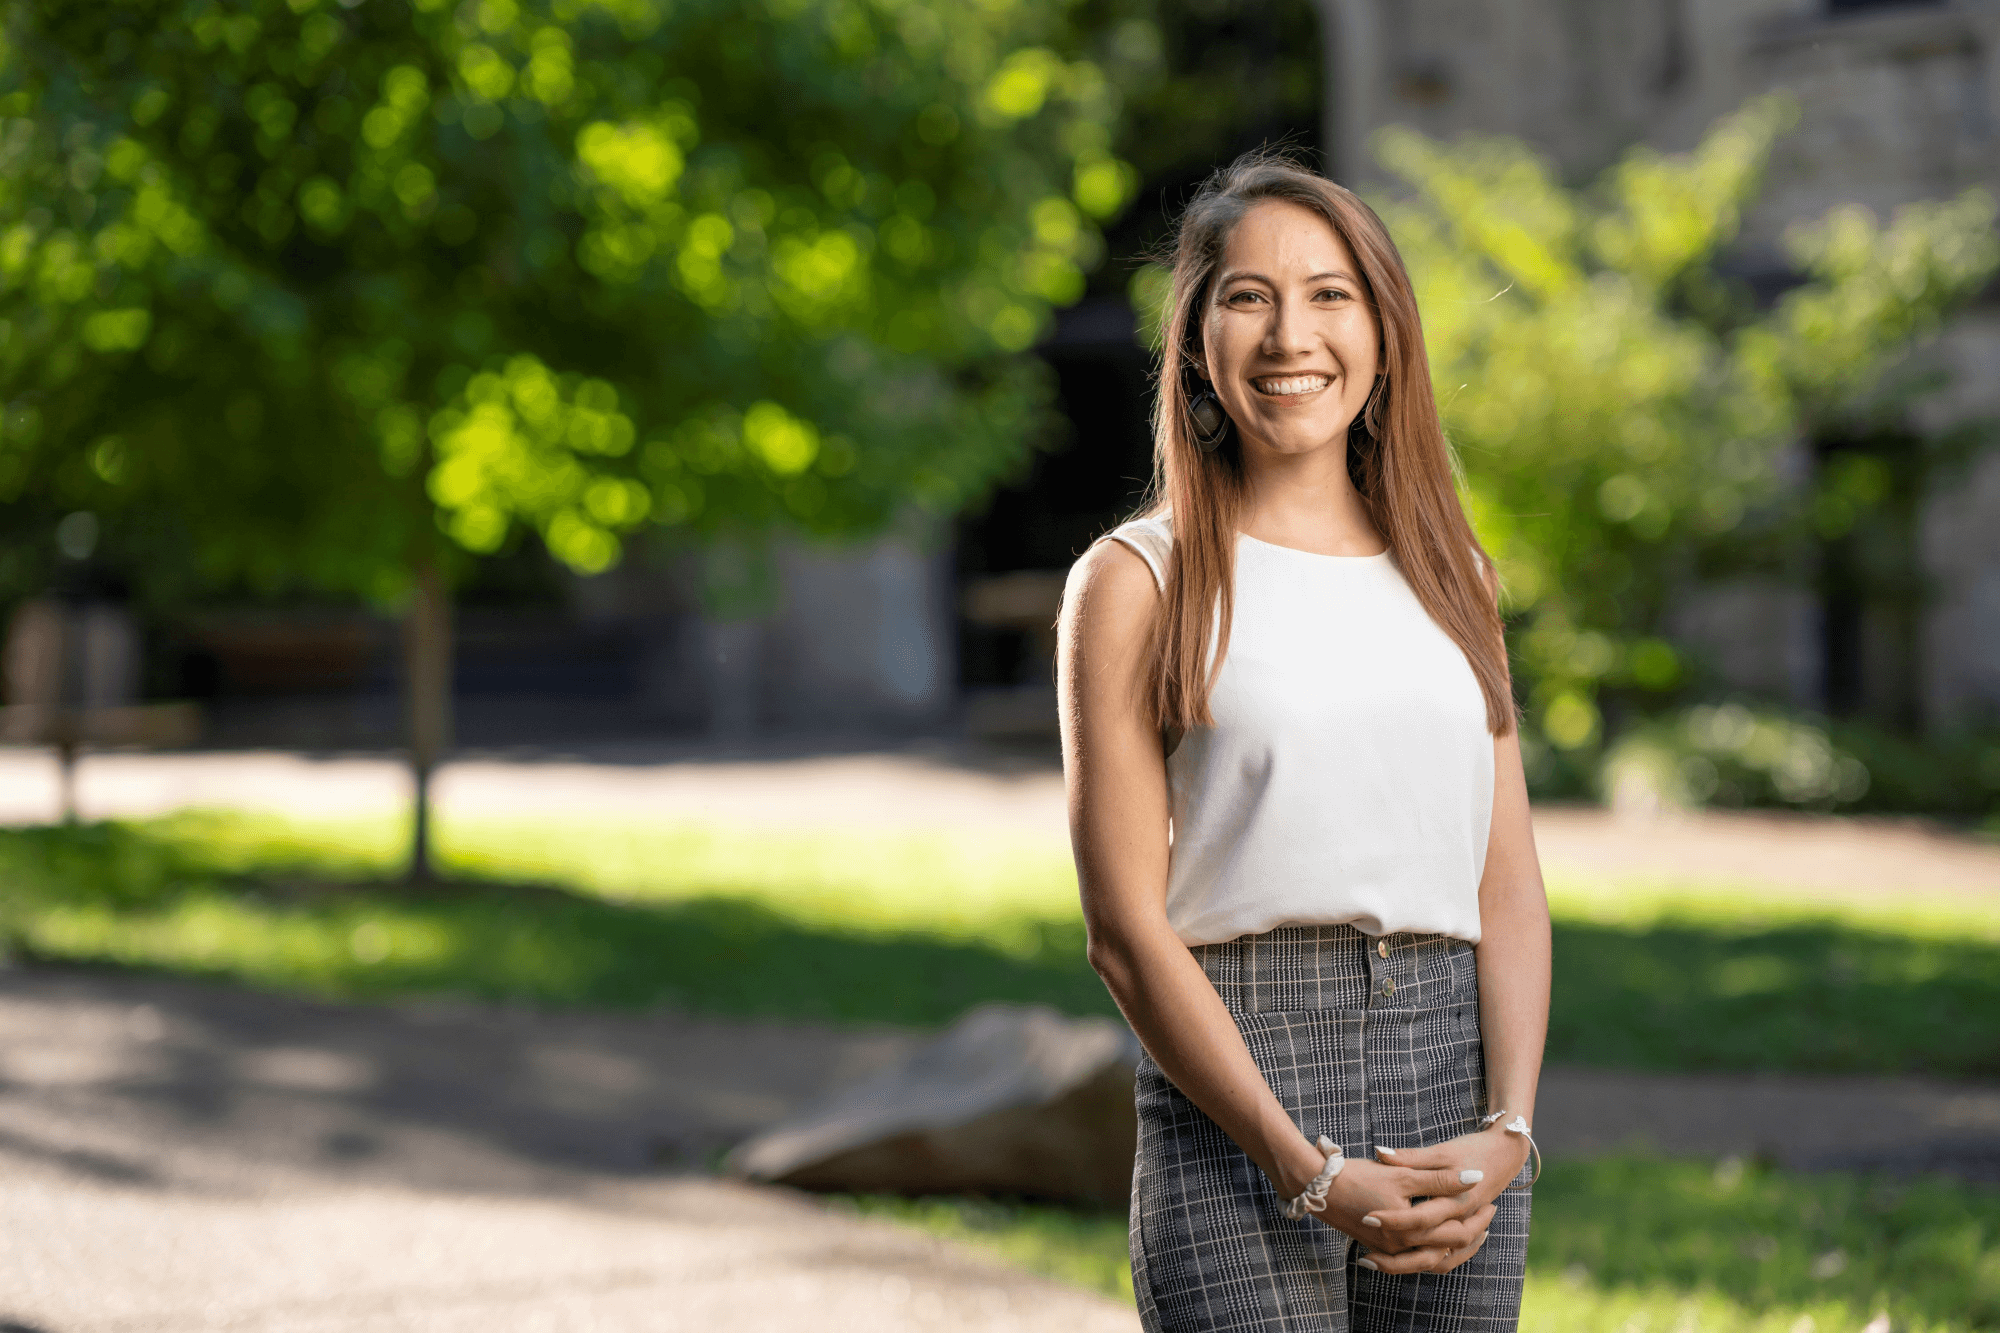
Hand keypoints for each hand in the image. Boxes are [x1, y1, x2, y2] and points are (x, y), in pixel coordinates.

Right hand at [1279, 1149, 1491, 1265]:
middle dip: (1471, 1236)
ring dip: (1453, 1248)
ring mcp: (1388, 1249)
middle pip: (1447, 1250)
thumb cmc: (1358, 1175)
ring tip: (1471, 1231)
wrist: (1316, 1184)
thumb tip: (1474, 1177)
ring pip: (1430, 1260)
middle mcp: (1400, 1246)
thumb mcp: (1403, 1174)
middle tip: (1489, 1218)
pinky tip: (1438, 1237)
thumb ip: (1440, 1179)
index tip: (1493, 1201)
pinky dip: (1431, 1250)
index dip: (1477, 1217)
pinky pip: (1413, 1258)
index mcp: (1410, 1230)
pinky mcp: (1378, 1246)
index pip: (1456, 1232)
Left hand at [1355, 1123, 1528, 1272]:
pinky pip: (1447, 1256)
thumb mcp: (1441, 1151)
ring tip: (1374, 1262)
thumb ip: (1411, 1157)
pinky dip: (1423, 1261)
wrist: (1506, 1153)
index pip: (1420, 1218)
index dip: (1393, 1220)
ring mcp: (1464, 1228)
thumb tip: (1380, 1153)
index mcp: (1456, 1201)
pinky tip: (1400, 1257)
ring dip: (1408, 1265)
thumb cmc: (1474, 1149)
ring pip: (1439, 1260)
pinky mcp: (1464, 1230)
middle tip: (1364, 1258)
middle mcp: (1461, 1221)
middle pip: (1429, 1251)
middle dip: (1396, 1258)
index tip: (1367, 1218)